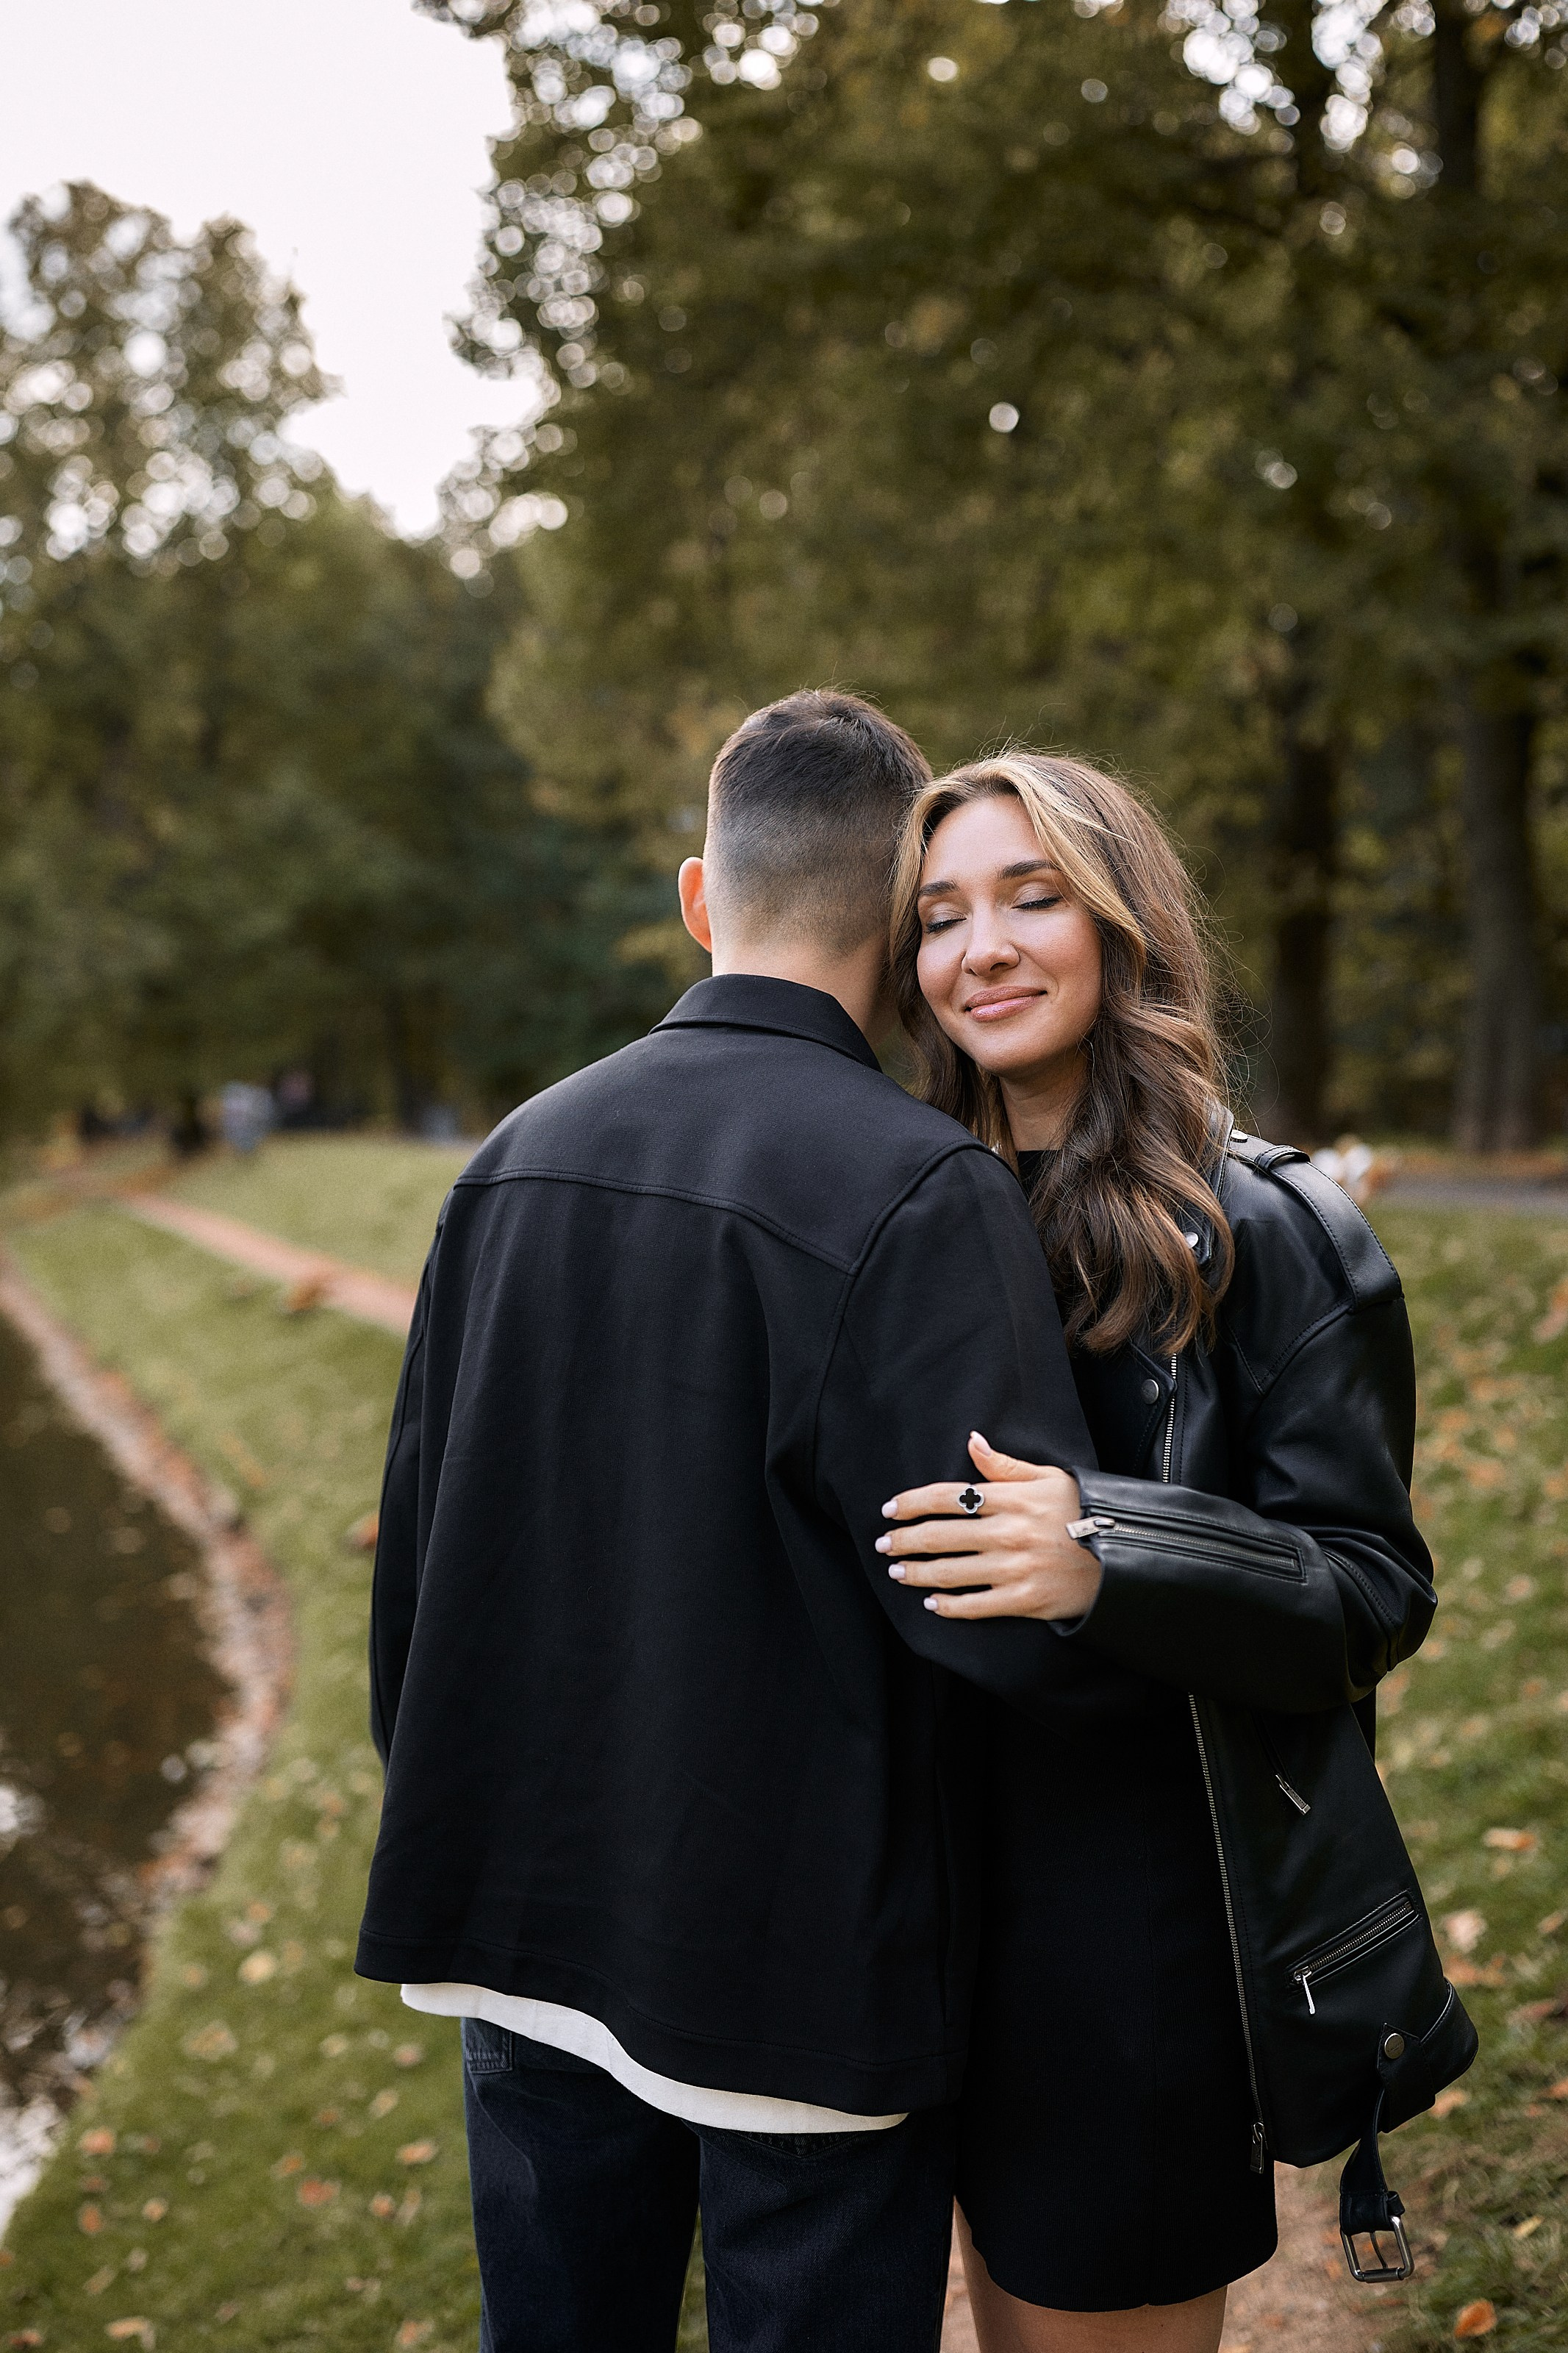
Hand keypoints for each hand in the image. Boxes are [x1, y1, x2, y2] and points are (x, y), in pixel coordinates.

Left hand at [874, 1433, 1101, 1622]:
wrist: (1126, 1555)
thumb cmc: (1085, 1510)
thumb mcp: (1049, 1477)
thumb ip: (1005, 1465)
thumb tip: (971, 1442)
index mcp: (1011, 1499)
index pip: (947, 1497)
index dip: (912, 1503)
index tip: (889, 1509)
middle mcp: (1007, 1533)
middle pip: (940, 1536)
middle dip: (904, 1540)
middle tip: (883, 1545)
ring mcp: (1014, 1568)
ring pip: (950, 1572)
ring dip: (917, 1574)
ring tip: (898, 1573)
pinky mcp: (1024, 1599)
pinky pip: (976, 1606)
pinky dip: (948, 1606)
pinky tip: (931, 1604)